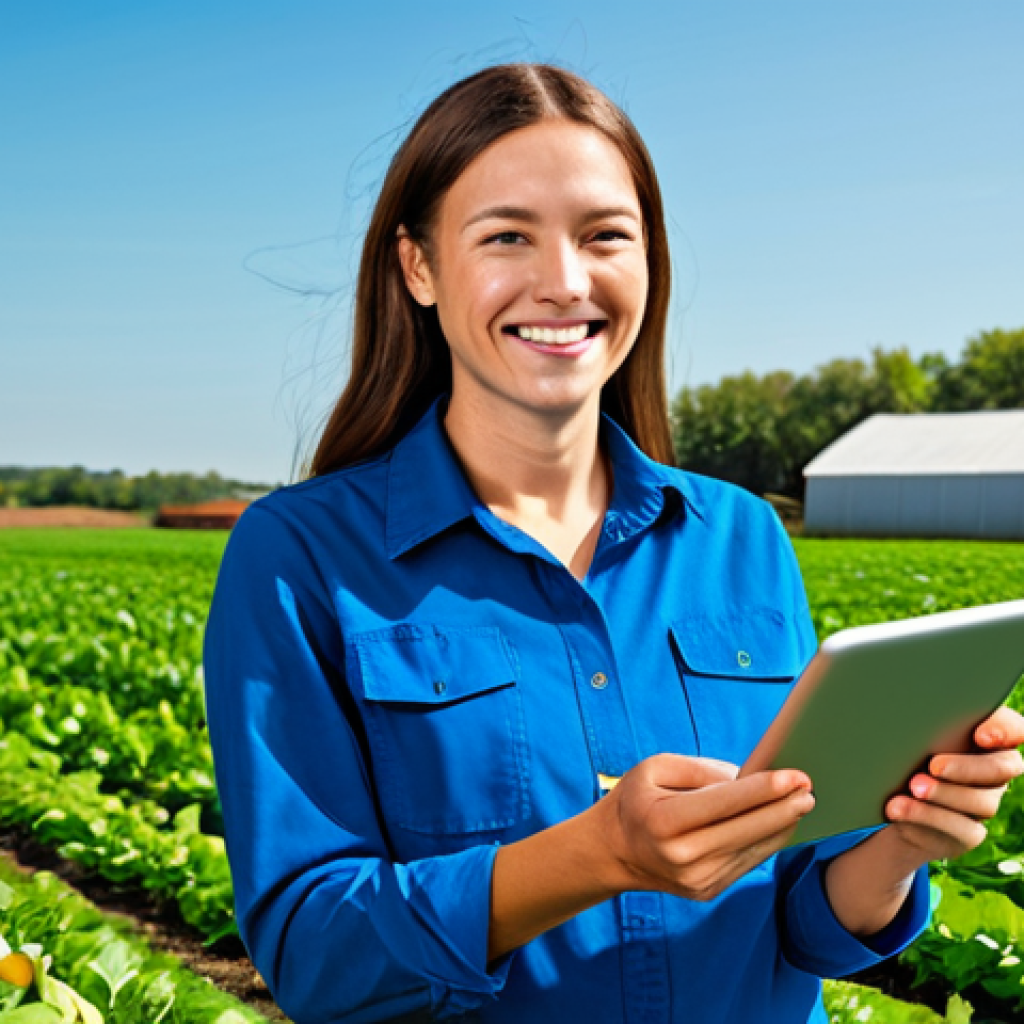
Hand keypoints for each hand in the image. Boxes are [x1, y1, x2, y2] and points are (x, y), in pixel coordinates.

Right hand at [598, 753, 814, 901]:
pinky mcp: (708, 890)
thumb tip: (747, 778)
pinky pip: (747, 862)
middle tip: (810, 788)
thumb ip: (700, 770)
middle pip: (747, 829)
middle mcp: (683, 856)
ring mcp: (697, 879)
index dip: (764, 789)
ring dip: (781, 825)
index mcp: (665, 821)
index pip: (724, 803)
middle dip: (783, 808)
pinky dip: (766, 841)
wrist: (613, 852)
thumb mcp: (654, 769)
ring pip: (752, 848)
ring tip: (802, 803)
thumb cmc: (636, 801)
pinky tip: (781, 823)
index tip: (795, 776)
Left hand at [884, 705, 1023, 861]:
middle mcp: (993, 770)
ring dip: (944, 794)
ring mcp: (983, 802)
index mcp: (986, 736)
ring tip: (911, 788)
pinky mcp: (967, 832)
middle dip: (968, 767)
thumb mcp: (907, 727)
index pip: (1014, 729)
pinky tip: (899, 808)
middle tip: (933, 765)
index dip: (1005, 730)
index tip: (980, 734)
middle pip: (1003, 768)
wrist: (890, 798)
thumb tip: (894, 690)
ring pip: (983, 802)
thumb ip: (916, 712)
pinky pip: (960, 830)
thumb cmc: (901, 747)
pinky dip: (927, 818)